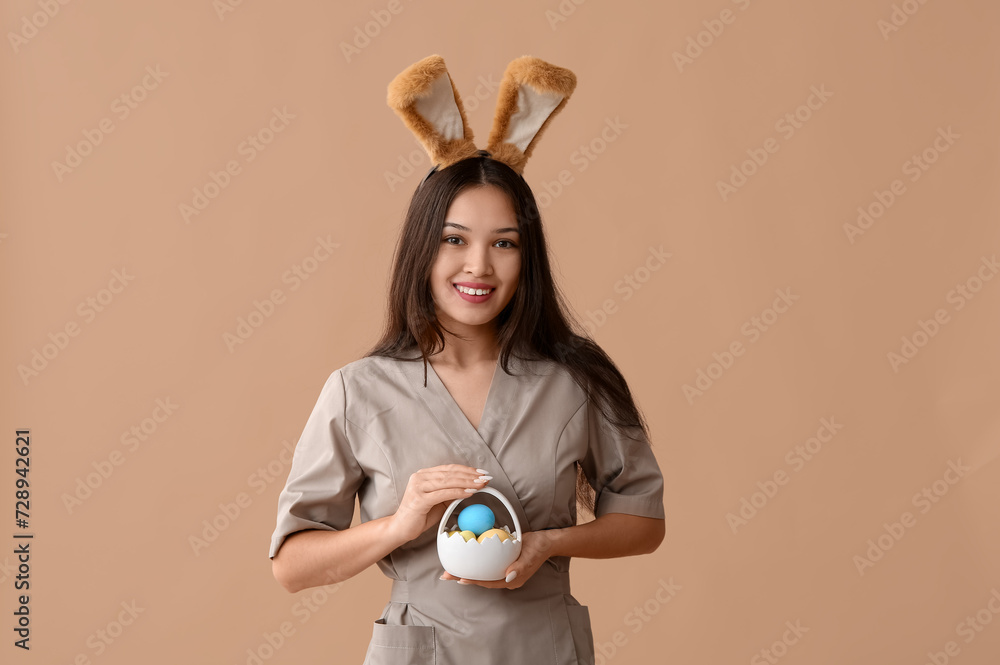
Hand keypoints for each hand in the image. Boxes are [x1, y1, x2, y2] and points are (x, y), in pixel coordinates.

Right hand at [390, 465, 491, 542]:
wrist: (400, 528)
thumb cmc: (419, 515)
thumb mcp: (438, 501)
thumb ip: (450, 492)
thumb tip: (470, 487)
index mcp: (423, 475)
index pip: (449, 469)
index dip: (466, 469)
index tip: (481, 472)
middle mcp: (420, 477)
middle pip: (450, 473)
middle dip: (471, 475)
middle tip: (486, 477)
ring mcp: (418, 487)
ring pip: (448, 481)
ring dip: (468, 482)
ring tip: (481, 484)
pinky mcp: (419, 499)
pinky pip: (443, 493)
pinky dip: (458, 492)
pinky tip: (469, 493)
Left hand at [439, 529, 557, 589]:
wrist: (546, 542)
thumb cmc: (538, 548)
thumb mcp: (530, 555)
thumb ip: (520, 567)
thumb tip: (508, 576)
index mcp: (511, 580)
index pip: (488, 582)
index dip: (473, 581)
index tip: (459, 579)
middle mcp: (505, 577)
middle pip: (481, 579)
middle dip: (463, 577)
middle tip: (446, 575)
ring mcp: (503, 570)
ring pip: (482, 572)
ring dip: (467, 569)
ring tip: (450, 568)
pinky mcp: (501, 562)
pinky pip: (485, 564)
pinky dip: (474, 561)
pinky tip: (465, 556)